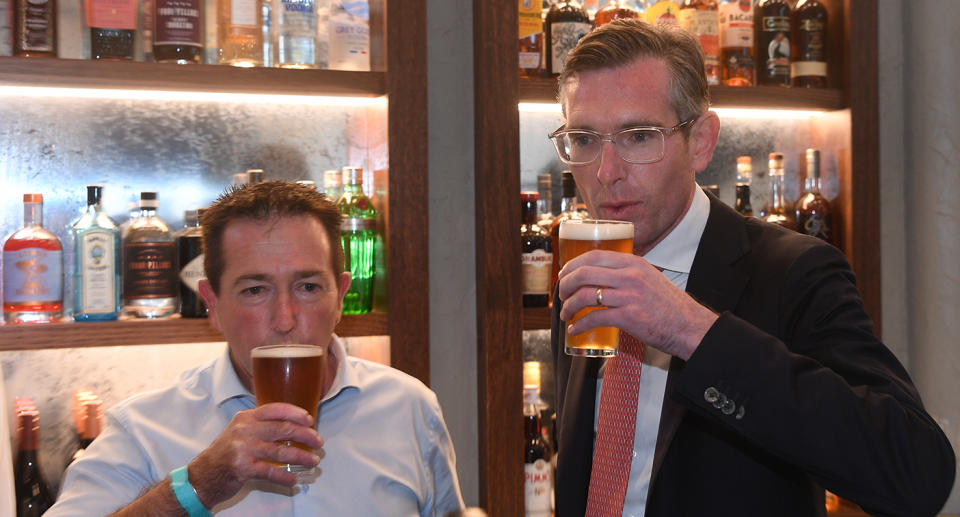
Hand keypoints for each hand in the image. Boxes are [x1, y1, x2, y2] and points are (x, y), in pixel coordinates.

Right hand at [188, 403, 323, 507]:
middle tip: (318, 442)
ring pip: (280, 450)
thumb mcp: (240, 432)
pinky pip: (270, 471)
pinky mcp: (243, 467)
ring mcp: (243, 448)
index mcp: (246, 418)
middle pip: (283, 429)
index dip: (295, 413)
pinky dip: (284, 476)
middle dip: (305, 435)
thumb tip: (293, 427)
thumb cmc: (225, 454)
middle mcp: (245, 430)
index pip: (275, 409)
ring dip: (301, 456)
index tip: (309, 420)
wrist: (202, 476)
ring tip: (313, 460)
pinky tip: (294, 480)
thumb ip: (261, 426)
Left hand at [556, 250, 717, 359]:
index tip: (564, 274)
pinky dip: (580, 324)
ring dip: (569, 306)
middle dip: (565, 284)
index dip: (573, 264)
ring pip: (585, 296)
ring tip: (566, 314)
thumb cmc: (668, 305)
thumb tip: (600, 276)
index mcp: (634, 263)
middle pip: (584, 273)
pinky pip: (594, 318)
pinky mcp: (628, 317)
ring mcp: (629, 296)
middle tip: (561, 295)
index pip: (594, 255)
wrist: (689, 326)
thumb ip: (628, 273)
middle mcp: (630, 276)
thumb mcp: (649, 278)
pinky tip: (575, 329)